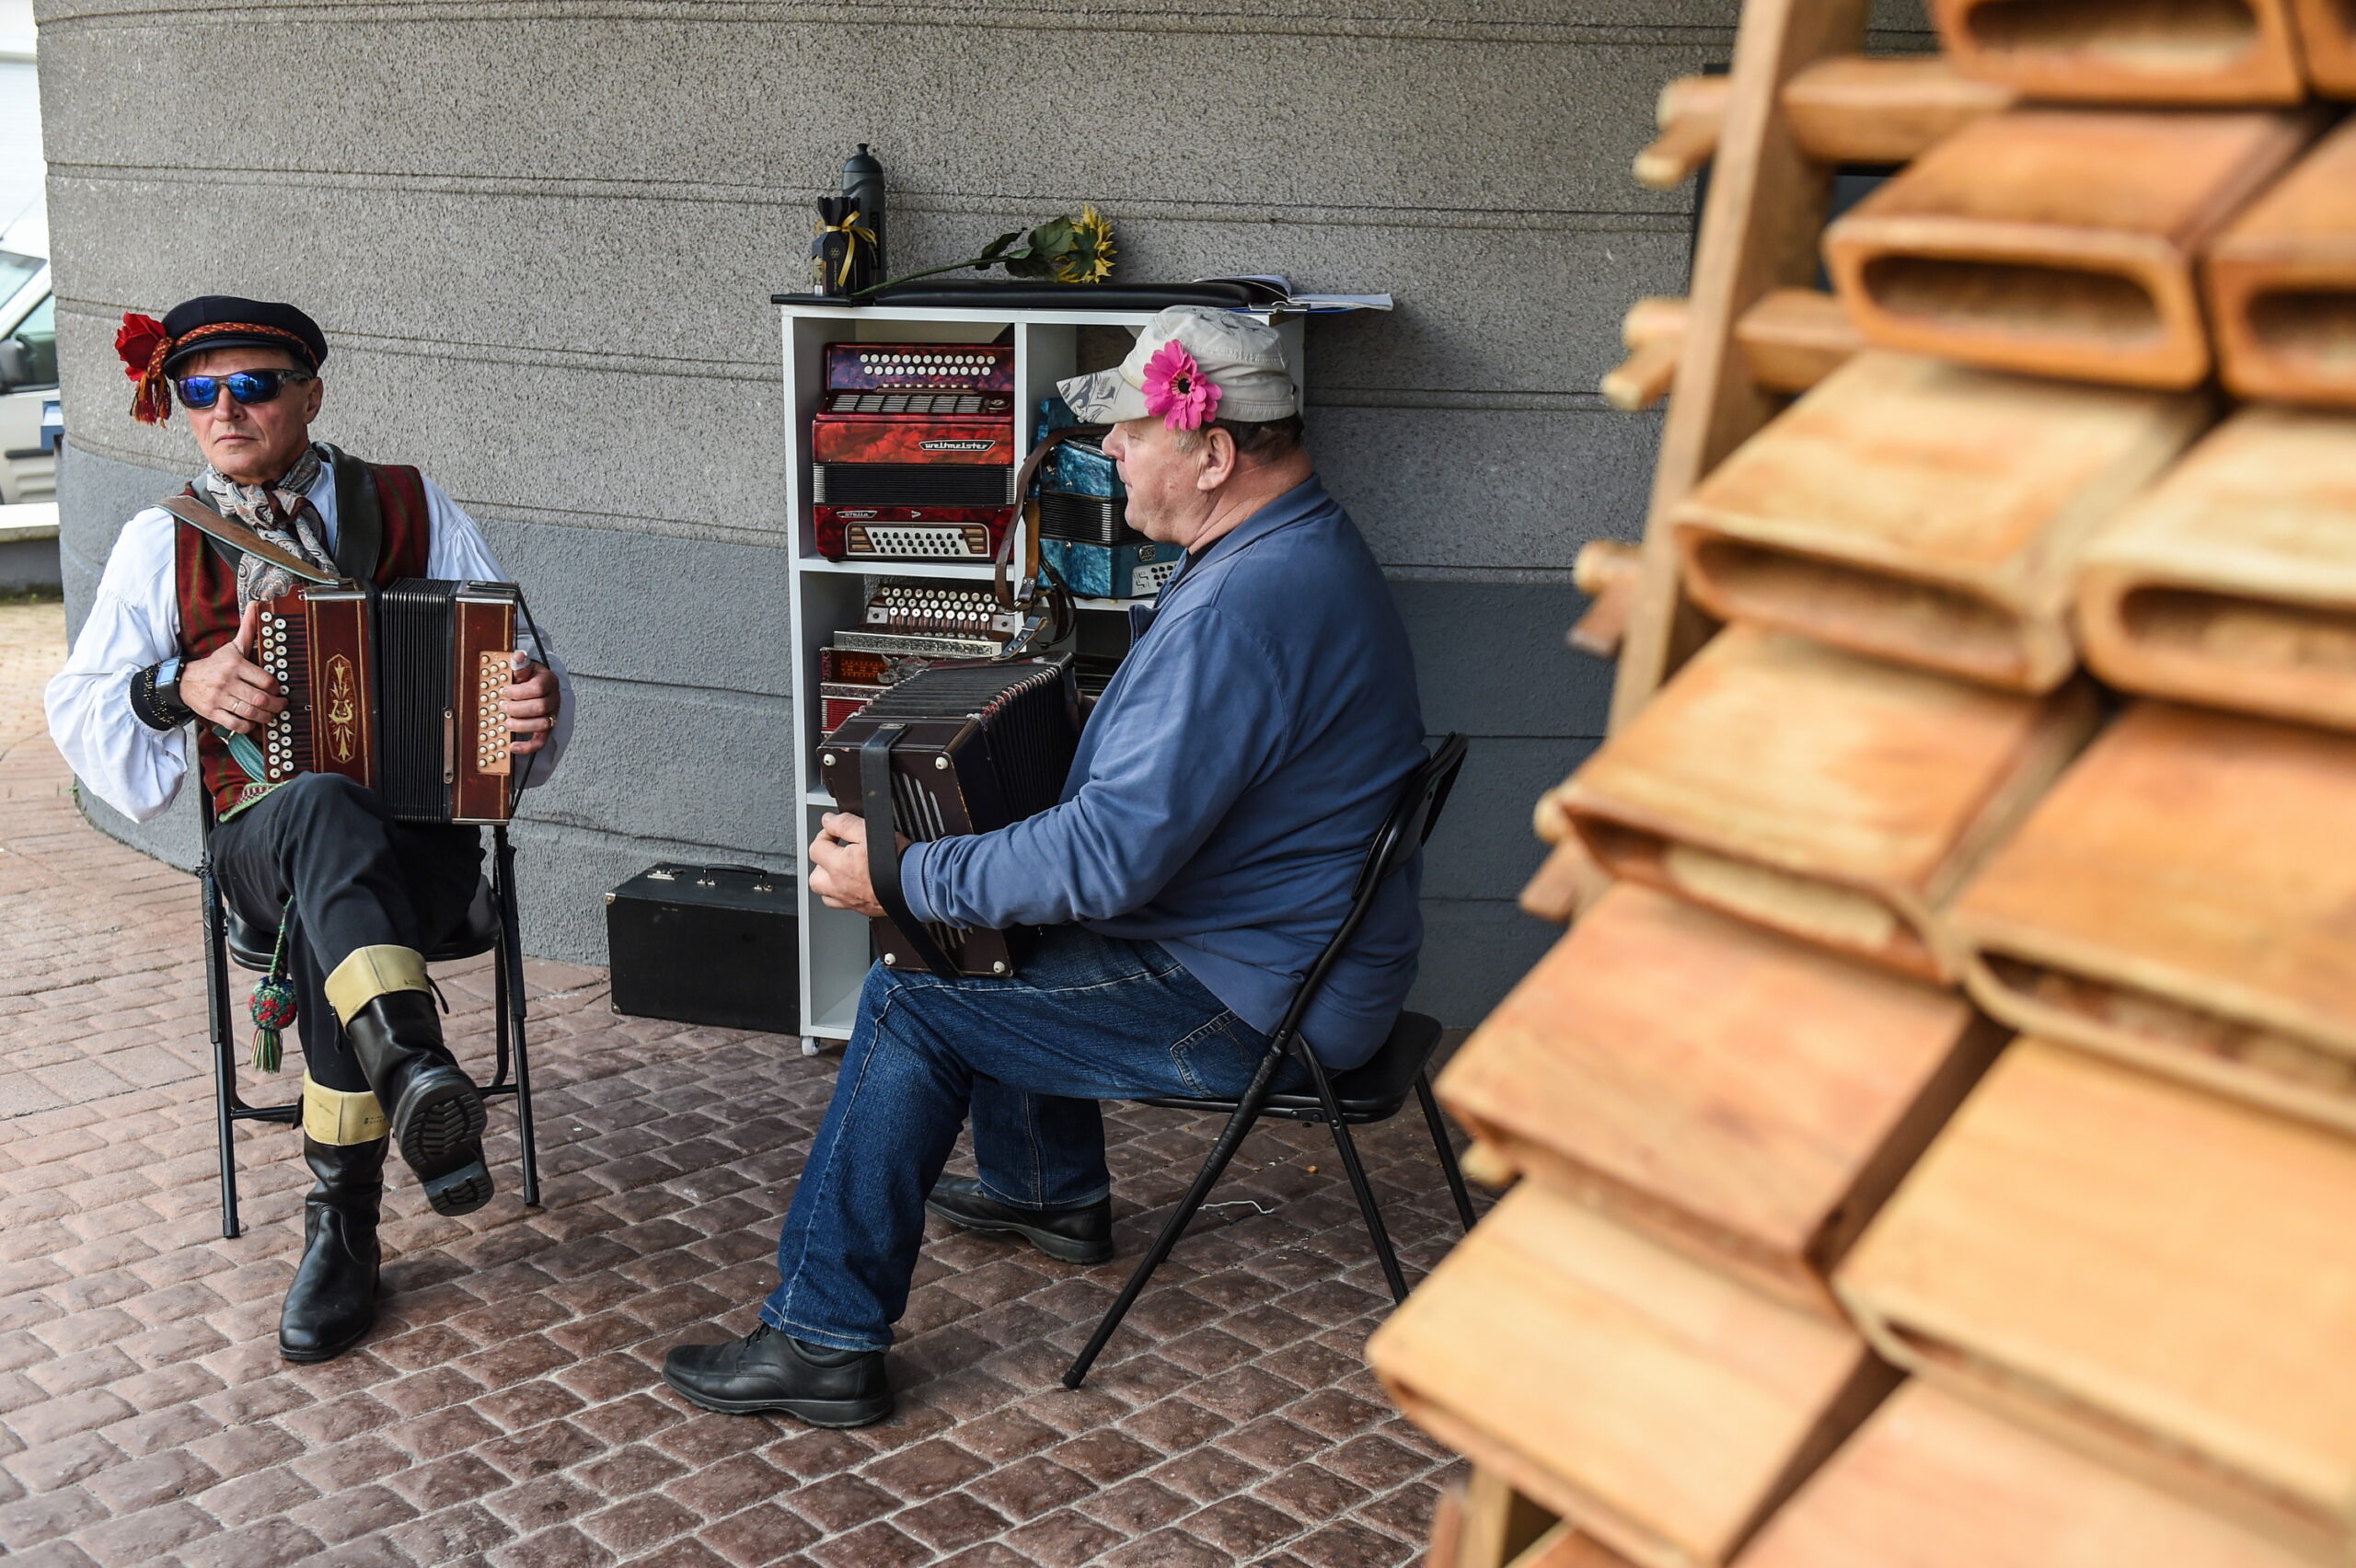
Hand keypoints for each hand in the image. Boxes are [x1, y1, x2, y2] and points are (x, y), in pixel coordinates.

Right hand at [180, 602, 285, 734]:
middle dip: (276, 706)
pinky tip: (252, 721)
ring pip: (250, 713)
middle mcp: (227, 681)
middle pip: (260, 699)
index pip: (265, 680)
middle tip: (281, 706)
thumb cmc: (215, 664)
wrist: (184, 680)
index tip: (279, 690)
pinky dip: (248, 725)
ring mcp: (219, 698)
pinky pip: (235, 724)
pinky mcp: (212, 712)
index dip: (277, 688)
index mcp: (235, 665)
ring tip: (270, 714)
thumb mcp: (232, 646)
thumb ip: (247, 629)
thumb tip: (256, 605)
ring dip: (266, 717)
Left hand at [504, 652, 559, 755]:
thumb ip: (520, 665)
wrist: (536, 686)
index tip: (505, 690)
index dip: (520, 691)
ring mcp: (551, 715)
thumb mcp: (523, 668)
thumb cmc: (526, 678)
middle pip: (540, 707)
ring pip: (542, 724)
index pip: (538, 687)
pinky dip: (526, 747)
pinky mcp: (546, 729)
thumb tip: (518, 656)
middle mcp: (553, 698)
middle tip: (503, 706)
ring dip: (521, 725)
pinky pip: (541, 741)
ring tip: (507, 722)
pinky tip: (512, 746)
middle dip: (517, 708)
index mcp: (549, 681)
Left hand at [807, 811, 911, 919]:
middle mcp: (839, 885)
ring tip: (841, 871)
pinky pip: (841, 904)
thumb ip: (845, 824)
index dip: (825, 835)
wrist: (916, 883)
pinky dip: (841, 895)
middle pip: (815, 875)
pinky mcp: (861, 908)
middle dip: (823, 861)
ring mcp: (848, 900)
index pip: (816, 847)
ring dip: (828, 881)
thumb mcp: (869, 831)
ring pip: (824, 893)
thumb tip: (828, 820)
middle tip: (836, 852)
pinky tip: (853, 886)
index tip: (836, 832)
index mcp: (839, 864)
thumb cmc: (897, 859)